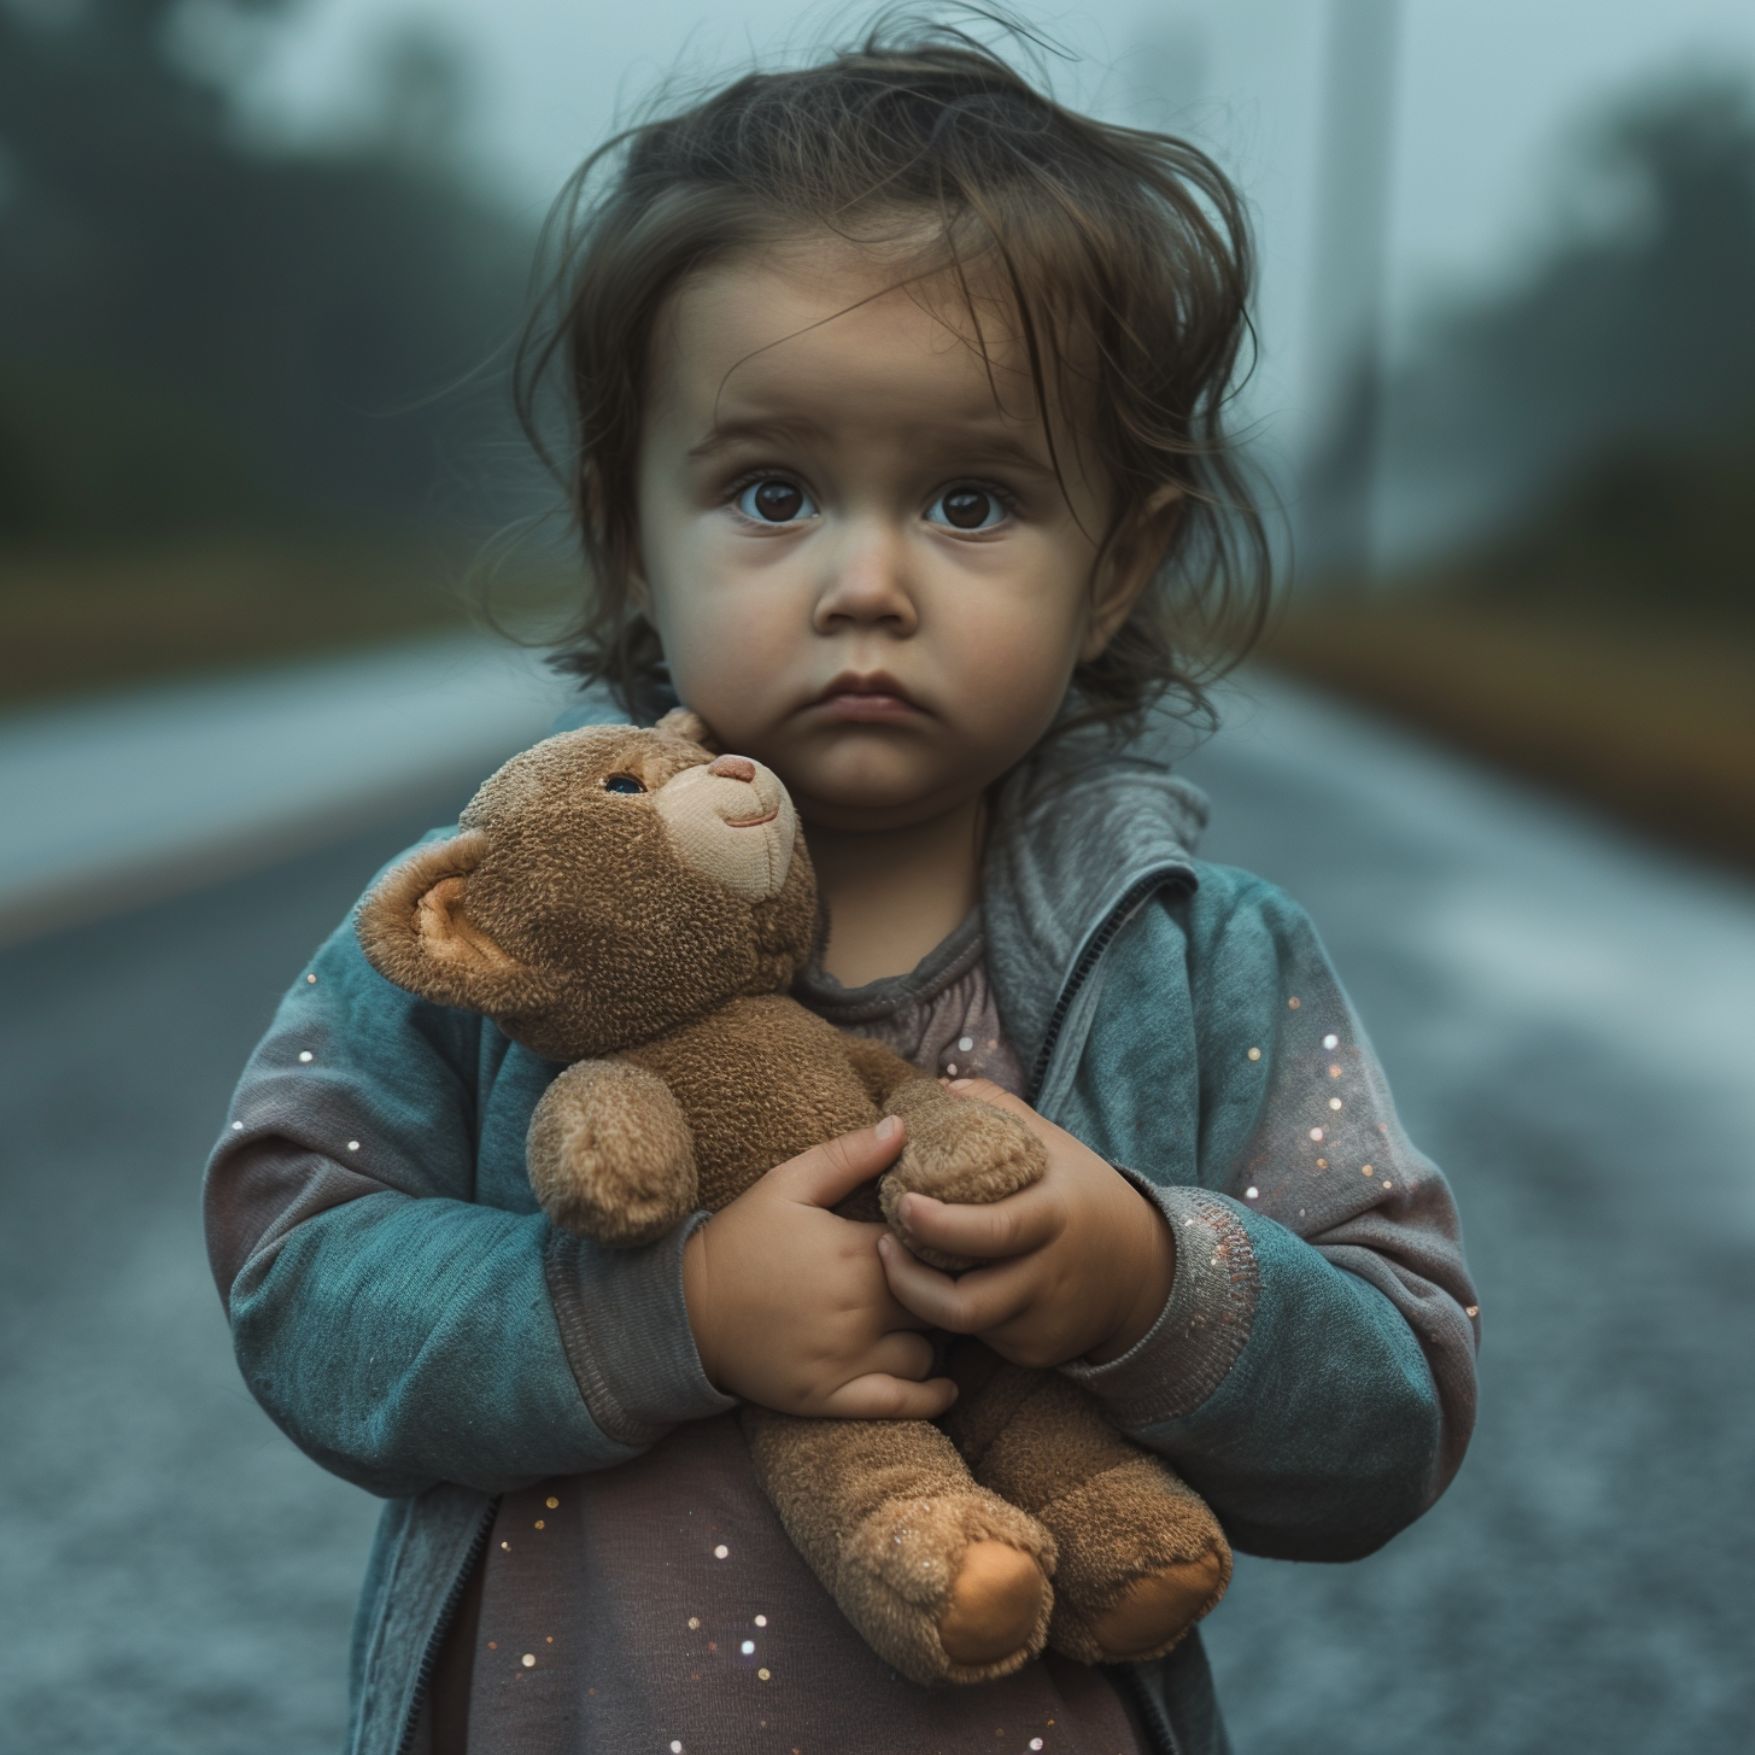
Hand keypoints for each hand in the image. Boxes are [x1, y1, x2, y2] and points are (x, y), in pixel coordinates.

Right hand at [681, 1114, 959, 1420]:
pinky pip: (902, 1404)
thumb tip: (903, 1127)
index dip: (946, 1241)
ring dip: (934, 1336)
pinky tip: (944, 1384)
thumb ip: (849, 1155)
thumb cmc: (741, 1240)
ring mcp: (847, 1358)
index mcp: (855, 1252)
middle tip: (946, 1279)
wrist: (686, 1310)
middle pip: (938, 1300)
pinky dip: (931, 1395)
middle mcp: (860, 1308)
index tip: (947, 1236)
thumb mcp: (787, 1183)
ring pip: (927, 1352)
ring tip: (927, 1320)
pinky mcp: (832, 1397)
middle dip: (945, 1288)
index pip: (934, 1246)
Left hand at [875, 1078, 1175, 1370]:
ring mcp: (1043, 1321)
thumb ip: (1000, 1111)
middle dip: (911, 1281)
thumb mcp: (1057, 1147)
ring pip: (966, 1326)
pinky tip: (942, 1286)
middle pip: (968, 1302)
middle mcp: (1050, 1276)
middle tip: (881, 1242)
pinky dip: (955, 1314)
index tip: (904, 1204)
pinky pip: (983, 1338)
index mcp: (1056, 1217)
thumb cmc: (1087, 1198)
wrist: (1143, 1274)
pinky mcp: (1036, 1351)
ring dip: (922, 1298)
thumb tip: (941, 1088)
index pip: (996, 1230)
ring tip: (896, 1264)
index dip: (942, 1225)